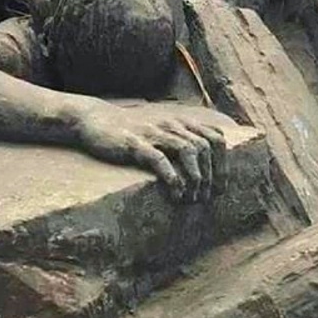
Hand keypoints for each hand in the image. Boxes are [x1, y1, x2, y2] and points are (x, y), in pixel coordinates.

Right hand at [75, 102, 227, 201]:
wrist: (94, 119)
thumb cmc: (128, 130)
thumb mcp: (158, 128)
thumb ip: (178, 138)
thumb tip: (200, 163)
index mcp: (179, 121)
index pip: (215, 137)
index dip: (224, 164)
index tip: (221, 187)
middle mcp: (171, 124)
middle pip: (206, 146)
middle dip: (212, 175)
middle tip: (207, 198)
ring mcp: (153, 132)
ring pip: (188, 150)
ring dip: (196, 177)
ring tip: (192, 198)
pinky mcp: (135, 143)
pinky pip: (160, 159)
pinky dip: (172, 178)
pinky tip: (175, 194)